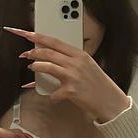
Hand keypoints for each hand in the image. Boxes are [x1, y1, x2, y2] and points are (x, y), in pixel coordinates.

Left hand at [4, 27, 129, 122]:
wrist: (111, 102)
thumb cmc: (99, 86)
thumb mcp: (88, 67)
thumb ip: (73, 61)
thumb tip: (54, 59)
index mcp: (81, 55)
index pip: (56, 42)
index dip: (40, 37)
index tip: (29, 34)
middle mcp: (76, 63)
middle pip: (49, 53)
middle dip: (33, 52)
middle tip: (25, 54)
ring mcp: (73, 76)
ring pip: (47, 66)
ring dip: (36, 67)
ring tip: (32, 68)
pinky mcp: (70, 91)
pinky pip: (53, 93)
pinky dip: (51, 96)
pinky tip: (53, 97)